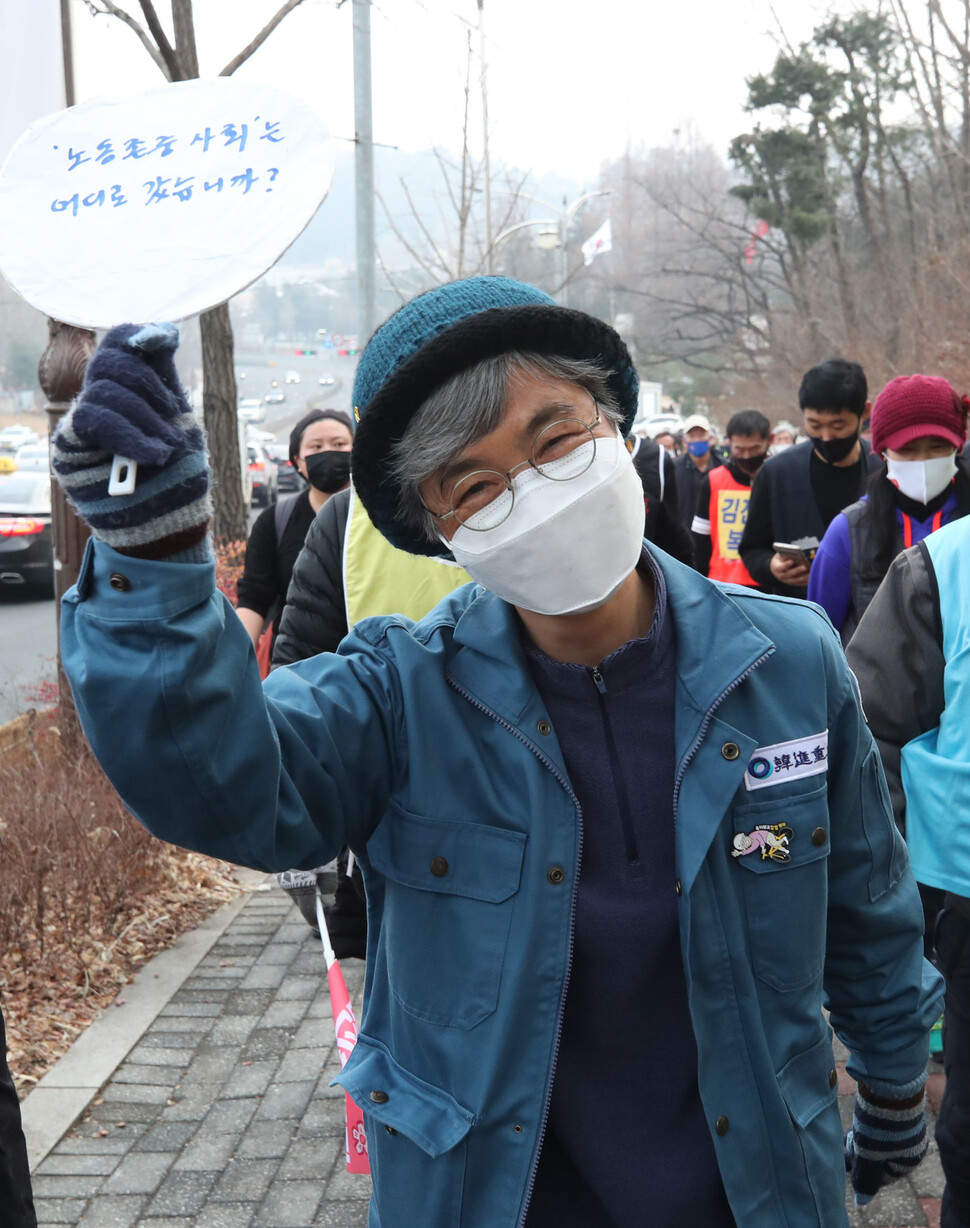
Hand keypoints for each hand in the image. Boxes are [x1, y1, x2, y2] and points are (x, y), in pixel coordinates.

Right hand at [51, 323, 211, 558]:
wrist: (172, 529)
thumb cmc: (179, 480)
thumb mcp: (181, 423)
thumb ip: (166, 380)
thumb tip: (163, 330)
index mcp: (128, 393)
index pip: (118, 346)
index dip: (136, 337)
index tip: (163, 341)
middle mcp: (100, 404)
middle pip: (110, 363)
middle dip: (147, 384)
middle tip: (171, 416)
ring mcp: (83, 428)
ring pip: (103, 392)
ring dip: (145, 417)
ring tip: (168, 449)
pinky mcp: (71, 452)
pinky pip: (92, 422)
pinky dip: (129, 434)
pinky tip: (155, 454)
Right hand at [769, 552, 810, 586]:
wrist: (778, 567)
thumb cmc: (781, 559)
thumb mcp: (781, 555)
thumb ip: (786, 555)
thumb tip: (796, 554)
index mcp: (776, 567)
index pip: (780, 567)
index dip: (785, 565)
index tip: (791, 561)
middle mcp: (780, 576)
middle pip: (789, 574)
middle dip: (797, 570)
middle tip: (805, 567)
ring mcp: (786, 580)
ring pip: (795, 580)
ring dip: (803, 577)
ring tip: (810, 573)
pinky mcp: (792, 583)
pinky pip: (799, 583)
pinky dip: (805, 581)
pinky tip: (811, 577)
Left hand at [844, 1078, 927, 1205]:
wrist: (889, 1081)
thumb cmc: (881, 1123)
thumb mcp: (869, 1154)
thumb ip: (866, 1178)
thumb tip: (861, 1202)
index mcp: (911, 1158)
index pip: (885, 1175)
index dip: (864, 1170)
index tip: (850, 1161)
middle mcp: (913, 1142)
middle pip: (881, 1155)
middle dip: (861, 1152)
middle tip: (845, 1143)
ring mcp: (906, 1123)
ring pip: (878, 1138)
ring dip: (862, 1137)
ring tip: (848, 1131)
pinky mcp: (896, 1106)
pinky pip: (880, 1122)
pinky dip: (866, 1123)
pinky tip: (856, 1118)